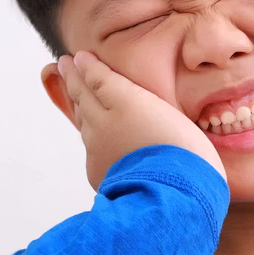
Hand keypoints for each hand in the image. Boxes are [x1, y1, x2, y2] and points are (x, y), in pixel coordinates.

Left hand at [54, 50, 226, 191]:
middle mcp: (104, 122)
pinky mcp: (96, 170)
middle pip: (83, 95)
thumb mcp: (176, 119)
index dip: (88, 66)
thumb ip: (150, 109)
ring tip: (77, 96)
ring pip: (84, 122)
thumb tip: (136, 108)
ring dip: (79, 105)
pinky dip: (92, 138)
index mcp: (127, 103)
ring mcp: (97, 148)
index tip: (78, 57)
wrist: (175, 197)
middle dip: (73, 78)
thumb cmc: (189, 156)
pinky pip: (92, 149)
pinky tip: (95, 137)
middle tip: (64, 64)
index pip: (99, 78)